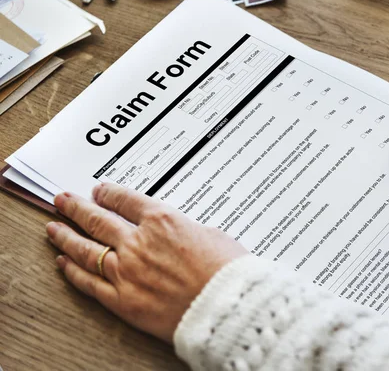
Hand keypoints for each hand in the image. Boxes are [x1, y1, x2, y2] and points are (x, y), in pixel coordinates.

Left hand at [46, 183, 246, 342]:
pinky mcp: (123, 300)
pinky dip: (73, 271)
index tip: (99, 191)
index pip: (125, 200)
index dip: (108, 193)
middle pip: (98, 219)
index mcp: (162, 220)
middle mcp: (138, 242)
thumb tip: (173, 232)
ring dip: (66, 236)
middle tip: (62, 200)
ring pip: (86, 249)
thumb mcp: (211, 234)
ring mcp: (126, 271)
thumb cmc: (226, 270)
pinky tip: (63, 263)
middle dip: (77, 208)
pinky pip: (90, 283)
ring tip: (53, 228)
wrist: (226, 306)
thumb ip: (184, 229)